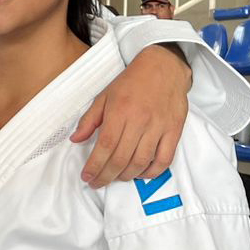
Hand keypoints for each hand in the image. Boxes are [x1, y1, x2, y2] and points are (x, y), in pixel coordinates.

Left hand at [72, 45, 189, 185]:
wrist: (164, 67)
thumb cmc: (131, 82)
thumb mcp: (104, 96)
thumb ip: (89, 119)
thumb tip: (75, 140)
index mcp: (119, 112)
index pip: (105, 146)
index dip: (95, 166)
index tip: (87, 177)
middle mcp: (140, 121)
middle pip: (121, 158)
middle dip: (106, 176)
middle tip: (98, 183)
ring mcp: (159, 127)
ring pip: (141, 162)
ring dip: (126, 176)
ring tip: (116, 178)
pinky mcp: (174, 131)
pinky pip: (164, 159)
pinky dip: (152, 172)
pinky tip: (140, 173)